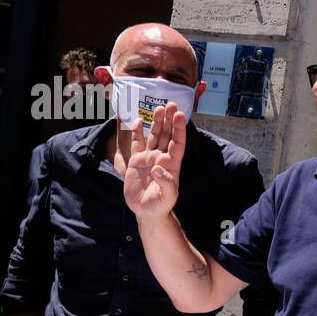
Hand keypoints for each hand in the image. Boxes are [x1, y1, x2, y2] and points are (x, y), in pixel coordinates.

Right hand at [124, 102, 185, 219]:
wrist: (146, 211)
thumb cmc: (160, 205)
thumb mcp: (167, 197)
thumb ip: (165, 183)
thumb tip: (158, 167)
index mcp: (172, 164)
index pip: (177, 143)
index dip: (179, 129)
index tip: (180, 115)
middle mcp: (161, 157)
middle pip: (167, 135)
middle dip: (169, 120)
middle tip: (171, 104)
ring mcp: (149, 157)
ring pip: (154, 136)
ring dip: (157, 122)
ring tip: (159, 108)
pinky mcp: (137, 161)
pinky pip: (137, 143)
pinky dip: (137, 132)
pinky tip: (137, 121)